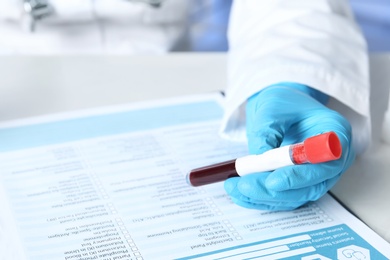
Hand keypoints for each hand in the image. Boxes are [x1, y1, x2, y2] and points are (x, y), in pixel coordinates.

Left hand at [224, 83, 354, 210]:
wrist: (281, 109)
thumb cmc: (282, 103)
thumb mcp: (271, 107)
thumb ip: (266, 132)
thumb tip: (259, 160)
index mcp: (336, 133)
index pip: (326, 163)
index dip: (300, 176)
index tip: (273, 180)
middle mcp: (331, 159)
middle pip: (309, 186)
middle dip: (274, 191)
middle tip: (244, 186)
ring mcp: (317, 175)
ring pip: (294, 196)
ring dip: (263, 197)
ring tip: (234, 188)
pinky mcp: (301, 184)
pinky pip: (283, 197)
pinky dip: (260, 198)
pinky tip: (239, 193)